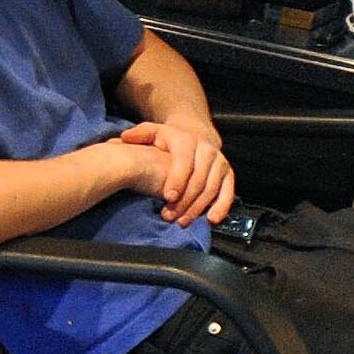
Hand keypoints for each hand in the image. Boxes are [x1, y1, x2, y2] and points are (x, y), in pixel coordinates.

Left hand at [111, 119, 235, 227]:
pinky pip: (228, 191)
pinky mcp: (228, 173)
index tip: (168, 196)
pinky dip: (222, 206)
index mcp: (187, 141)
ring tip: (183, 221)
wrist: (196, 134)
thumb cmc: (170, 139)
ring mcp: (219, 162)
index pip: (184, 162)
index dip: (177, 180)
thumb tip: (125, 138)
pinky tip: (212, 219)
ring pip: (211, 188)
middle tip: (170, 216)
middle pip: (198, 179)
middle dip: (184, 200)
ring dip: (198, 207)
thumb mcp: (154, 132)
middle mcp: (206, 151)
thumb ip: (140, 135)